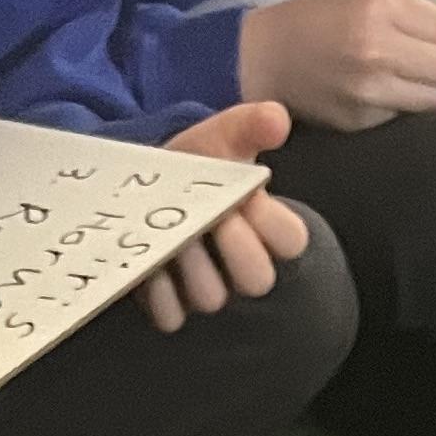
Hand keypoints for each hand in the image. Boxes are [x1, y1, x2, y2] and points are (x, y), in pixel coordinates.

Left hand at [142, 103, 311, 328]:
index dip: (272, 221)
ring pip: (213, 298)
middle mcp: (239, 267)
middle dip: (235, 247)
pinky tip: (149, 263)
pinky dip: (159, 292)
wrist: (143, 182)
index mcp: (263, 229)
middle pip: (258, 280)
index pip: (292, 241)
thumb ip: (251, 125)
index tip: (247, 195)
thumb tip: (277, 119)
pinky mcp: (171, 305)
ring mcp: (206, 288)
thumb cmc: (195, 166)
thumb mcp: (223, 137)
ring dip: (191, 264)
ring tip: (173, 236)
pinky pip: (172, 317)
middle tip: (212, 217)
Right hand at [238, 0, 435, 130]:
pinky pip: (405, 115)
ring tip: (413, 76)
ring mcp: (370, 92)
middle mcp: (379, 52)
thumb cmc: (311, 24)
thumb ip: (427, 12)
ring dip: (434, 88)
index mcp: (382, 10)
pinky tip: (386, 91)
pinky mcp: (362, 121)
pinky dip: (404, 105)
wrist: (261, 59)